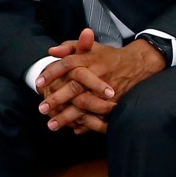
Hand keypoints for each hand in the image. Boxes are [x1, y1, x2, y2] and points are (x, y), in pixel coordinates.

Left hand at [38, 30, 166, 133]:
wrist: (138, 64)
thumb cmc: (109, 56)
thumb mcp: (90, 47)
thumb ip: (70, 47)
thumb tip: (51, 51)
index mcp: (89, 59)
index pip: (67, 64)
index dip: (51, 73)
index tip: (38, 83)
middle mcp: (96, 74)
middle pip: (73, 87)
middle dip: (56, 99)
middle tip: (41, 108)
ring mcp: (105, 90)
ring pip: (84, 104)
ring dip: (67, 116)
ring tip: (52, 125)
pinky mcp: (115, 102)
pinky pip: (98, 115)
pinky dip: (86, 123)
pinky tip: (74, 129)